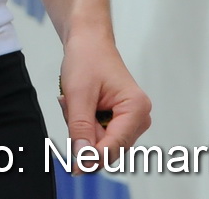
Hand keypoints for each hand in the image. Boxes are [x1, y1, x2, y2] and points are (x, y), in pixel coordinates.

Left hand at [57, 26, 150, 167]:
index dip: (92, 157)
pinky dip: (85, 124)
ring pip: (101, 143)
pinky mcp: (121, 120)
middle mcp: (139, 118)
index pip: (114, 146)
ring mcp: (131, 120)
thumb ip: (80, 127)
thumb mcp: (78, 94)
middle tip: (68, 106)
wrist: (89, 42)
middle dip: (84, 135)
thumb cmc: (87, 59)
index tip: (73, 167)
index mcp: (136, 109)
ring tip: (73, 102)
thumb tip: (83, 158)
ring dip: (82, 129)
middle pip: (108, 147)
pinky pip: (100, 134)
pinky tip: (80, 106)